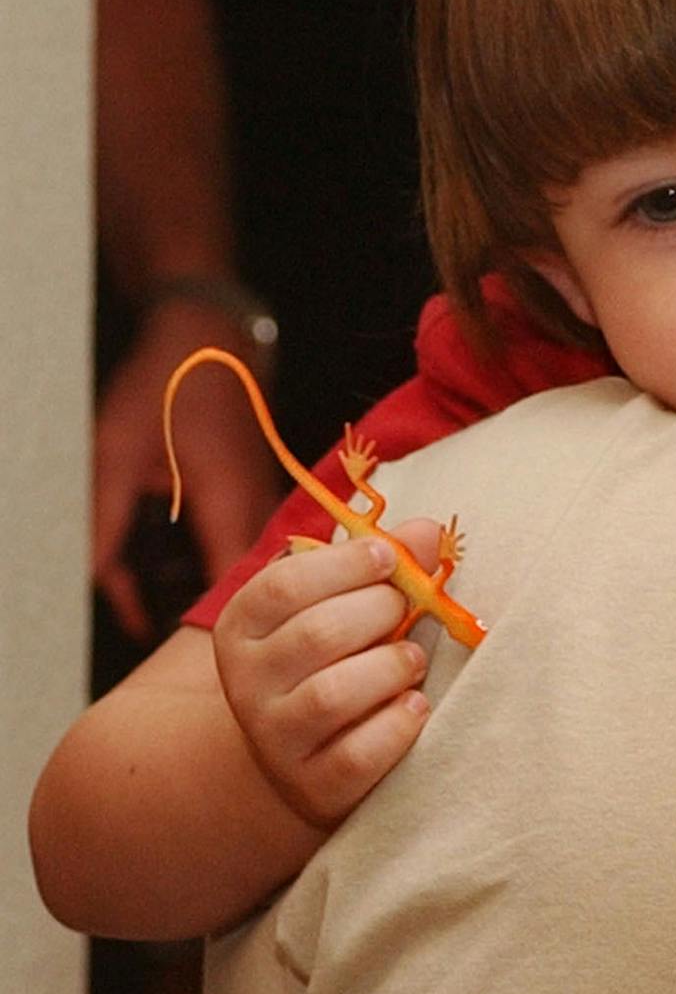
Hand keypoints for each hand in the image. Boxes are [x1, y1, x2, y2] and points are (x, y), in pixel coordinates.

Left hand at [92, 299, 282, 638]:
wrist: (204, 339)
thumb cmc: (164, 386)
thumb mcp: (114, 455)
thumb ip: (104, 524)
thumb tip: (97, 583)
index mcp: (228, 503)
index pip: (237, 588)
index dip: (217, 627)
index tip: (186, 654)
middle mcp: (256, 507)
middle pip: (249, 584)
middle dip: (217, 617)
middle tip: (171, 644)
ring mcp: (261, 498)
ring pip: (250, 566)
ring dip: (219, 592)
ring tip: (171, 618)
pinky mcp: (255, 490)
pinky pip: (244, 542)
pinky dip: (220, 564)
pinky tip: (183, 577)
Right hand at [212, 519, 442, 828]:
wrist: (304, 751)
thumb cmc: (334, 655)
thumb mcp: (340, 601)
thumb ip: (378, 563)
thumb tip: (428, 533)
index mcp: (244, 626)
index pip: (283, 585)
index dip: (345, 564)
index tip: (388, 557)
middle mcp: (247, 683)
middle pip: (317, 635)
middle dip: (379, 611)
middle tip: (404, 610)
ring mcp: (276, 739)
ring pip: (333, 695)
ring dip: (391, 667)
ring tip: (411, 659)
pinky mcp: (313, 785)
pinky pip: (358, 754)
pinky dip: (398, 725)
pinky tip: (414, 705)